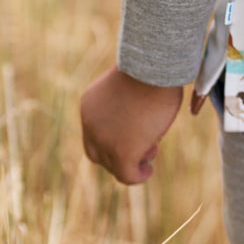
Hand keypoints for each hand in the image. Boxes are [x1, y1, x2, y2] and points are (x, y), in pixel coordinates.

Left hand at [80, 65, 183, 184]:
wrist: (153, 68)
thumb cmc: (151, 68)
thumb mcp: (132, 84)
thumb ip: (128, 103)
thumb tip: (139, 117)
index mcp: (90, 105)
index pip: (94, 132)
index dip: (112, 138)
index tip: (135, 132)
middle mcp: (91, 125)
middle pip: (99, 153)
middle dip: (121, 152)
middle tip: (146, 143)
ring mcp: (104, 141)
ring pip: (115, 164)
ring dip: (133, 161)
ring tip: (152, 151)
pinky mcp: (122, 153)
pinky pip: (127, 175)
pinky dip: (138, 175)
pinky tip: (147, 171)